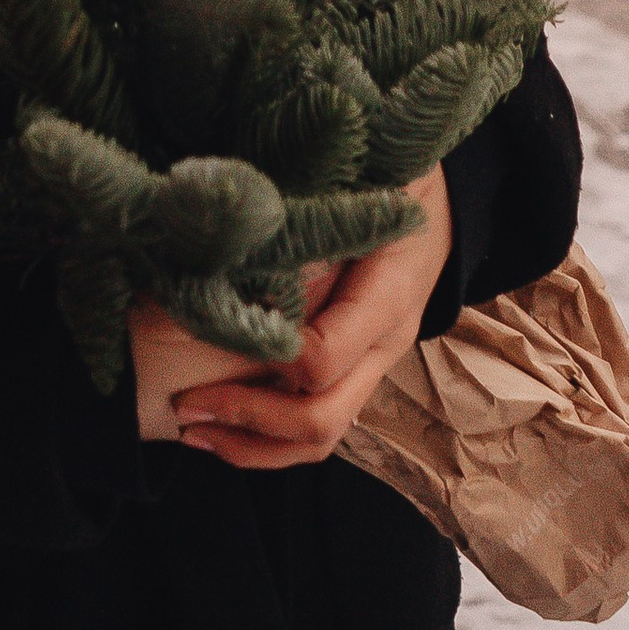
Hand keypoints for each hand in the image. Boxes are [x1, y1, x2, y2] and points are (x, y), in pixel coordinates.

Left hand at [158, 169, 452, 471]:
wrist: (445, 207)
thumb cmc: (398, 184)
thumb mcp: (366, 183)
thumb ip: (313, 215)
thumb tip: (235, 237)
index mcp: (387, 295)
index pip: (325, 355)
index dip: (269, 358)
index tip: (213, 338)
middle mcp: (383, 344)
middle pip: (321, 418)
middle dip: (247, 421)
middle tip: (183, 405)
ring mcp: (373, 367)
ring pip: (321, 439)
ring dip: (252, 446)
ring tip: (191, 430)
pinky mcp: (357, 373)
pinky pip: (318, 425)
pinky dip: (266, 436)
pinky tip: (219, 423)